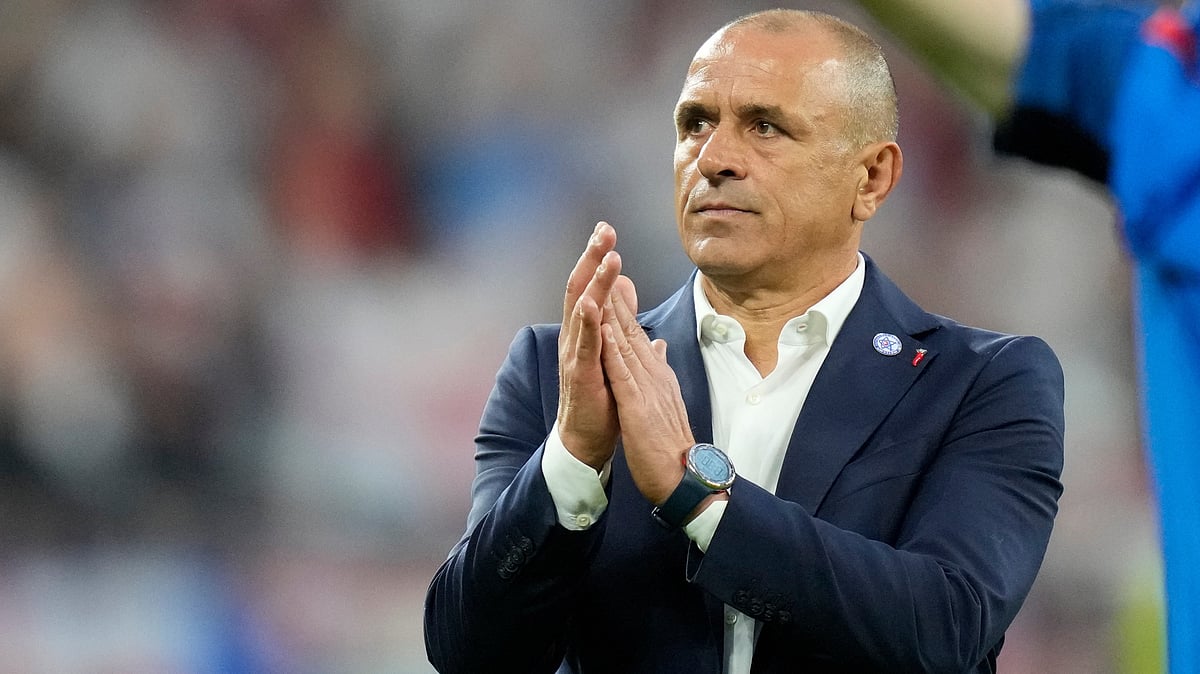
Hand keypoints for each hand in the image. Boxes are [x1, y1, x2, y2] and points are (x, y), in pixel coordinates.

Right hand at [556, 222, 633, 468]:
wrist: (587, 439)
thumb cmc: (601, 397)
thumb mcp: (613, 349)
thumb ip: (619, 319)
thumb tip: (626, 288)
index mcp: (584, 331)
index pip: (590, 285)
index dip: (597, 257)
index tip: (607, 228)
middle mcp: (574, 337)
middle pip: (581, 287)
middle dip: (593, 257)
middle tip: (604, 230)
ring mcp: (575, 354)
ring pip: (582, 310)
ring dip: (595, 282)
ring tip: (607, 256)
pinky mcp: (580, 374)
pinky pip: (584, 344)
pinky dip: (587, 322)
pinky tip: (591, 303)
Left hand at [600, 282, 694, 504]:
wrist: (683, 474)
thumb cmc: (670, 442)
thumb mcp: (664, 398)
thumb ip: (659, 369)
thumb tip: (658, 346)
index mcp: (655, 373)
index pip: (635, 332)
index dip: (622, 303)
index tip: (610, 275)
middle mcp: (653, 373)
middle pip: (631, 327)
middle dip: (616, 294)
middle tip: (606, 260)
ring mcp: (647, 386)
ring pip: (626, 342)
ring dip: (614, 311)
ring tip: (603, 280)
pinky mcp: (638, 404)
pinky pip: (623, 373)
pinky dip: (613, 349)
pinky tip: (605, 329)